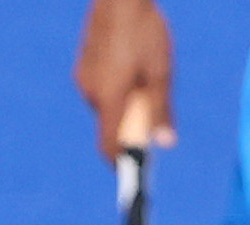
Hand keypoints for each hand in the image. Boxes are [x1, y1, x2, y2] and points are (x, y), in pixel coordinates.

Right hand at [73, 0, 175, 148]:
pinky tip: (130, 62)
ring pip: (106, 103)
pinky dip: (116, 86)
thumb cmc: (143, 31)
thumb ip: (161, 110)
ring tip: (143, 73)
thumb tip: (166, 143)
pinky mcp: (83, 65)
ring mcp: (84, 77)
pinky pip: (100, 87)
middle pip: (111, 123)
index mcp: (108, 98)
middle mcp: (90, 92)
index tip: (133, 169)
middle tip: (152, 101)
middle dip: (130, 121)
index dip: (120, 162)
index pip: (108, 145)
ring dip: (124, 101)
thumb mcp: (160, 72)